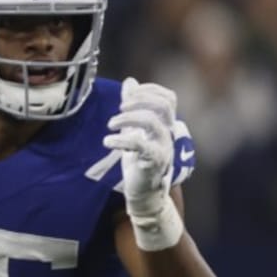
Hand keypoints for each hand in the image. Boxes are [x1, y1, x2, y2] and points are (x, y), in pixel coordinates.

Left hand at [103, 78, 183, 251]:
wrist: (143, 194)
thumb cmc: (139, 161)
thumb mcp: (134, 130)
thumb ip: (133, 107)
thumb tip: (130, 82)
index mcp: (165, 125)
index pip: (169, 98)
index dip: (150, 90)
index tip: (129, 95)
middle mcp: (168, 134)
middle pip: (163, 106)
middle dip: (139, 101)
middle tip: (119, 109)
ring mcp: (163, 148)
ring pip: (153, 122)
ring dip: (127, 118)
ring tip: (110, 126)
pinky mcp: (153, 163)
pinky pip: (140, 145)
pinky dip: (121, 139)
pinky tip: (107, 141)